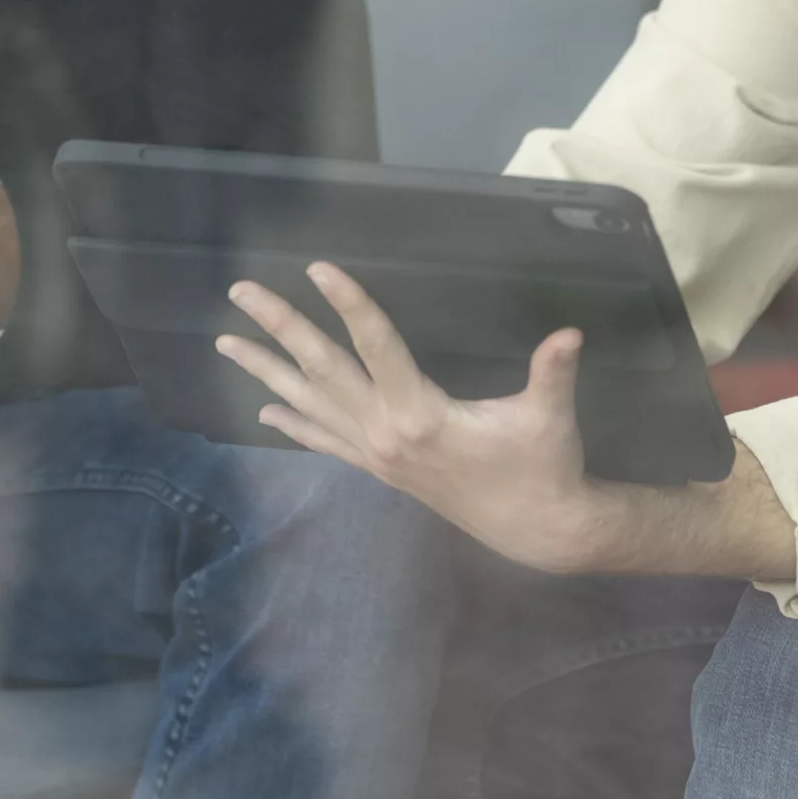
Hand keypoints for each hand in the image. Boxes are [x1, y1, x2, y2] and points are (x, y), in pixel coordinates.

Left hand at [216, 263, 617, 574]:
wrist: (538, 530)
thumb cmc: (545, 467)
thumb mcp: (551, 417)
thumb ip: (554, 372)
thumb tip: (571, 333)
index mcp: (421, 414)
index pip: (377, 346)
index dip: (349, 304)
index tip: (319, 268)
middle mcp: (386, 434)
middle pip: (323, 370)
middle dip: (280, 328)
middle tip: (242, 291)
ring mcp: (377, 455)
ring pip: (311, 405)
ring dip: (267, 372)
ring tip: (227, 343)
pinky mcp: (380, 470)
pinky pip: (325, 441)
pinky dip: (293, 423)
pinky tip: (265, 409)